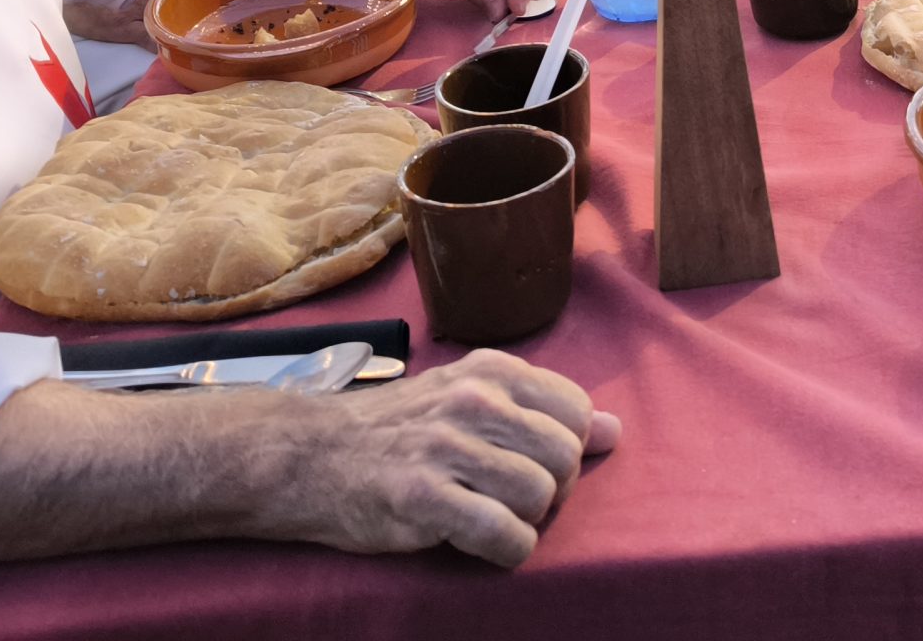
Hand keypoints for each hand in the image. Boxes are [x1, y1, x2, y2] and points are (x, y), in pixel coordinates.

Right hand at [288, 349, 620, 566]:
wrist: (308, 455)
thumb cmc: (396, 430)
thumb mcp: (469, 398)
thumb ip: (540, 410)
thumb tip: (613, 430)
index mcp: (492, 371)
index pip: (577, 412)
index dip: (564, 450)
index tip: (530, 464)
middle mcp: (475, 401)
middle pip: (565, 456)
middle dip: (551, 489)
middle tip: (510, 498)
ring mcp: (448, 447)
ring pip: (540, 495)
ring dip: (525, 521)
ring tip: (491, 517)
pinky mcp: (424, 497)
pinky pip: (504, 534)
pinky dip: (506, 550)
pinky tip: (482, 543)